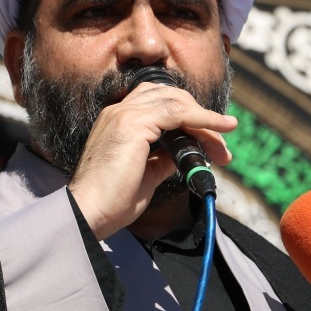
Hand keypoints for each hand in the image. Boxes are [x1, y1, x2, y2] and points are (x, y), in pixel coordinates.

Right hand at [67, 81, 235, 238]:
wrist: (89, 213)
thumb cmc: (111, 201)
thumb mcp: (146, 175)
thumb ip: (164, 158)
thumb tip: (186, 153)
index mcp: (118, 120)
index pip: (160, 103)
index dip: (189, 117)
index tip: (211, 140)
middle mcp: (119, 111)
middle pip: (171, 97)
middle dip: (201, 118)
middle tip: (220, 148)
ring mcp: (124, 114)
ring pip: (177, 102)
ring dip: (206, 121)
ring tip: (222, 146)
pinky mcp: (133, 123)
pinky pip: (177, 112)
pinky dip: (202, 119)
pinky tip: (218, 130)